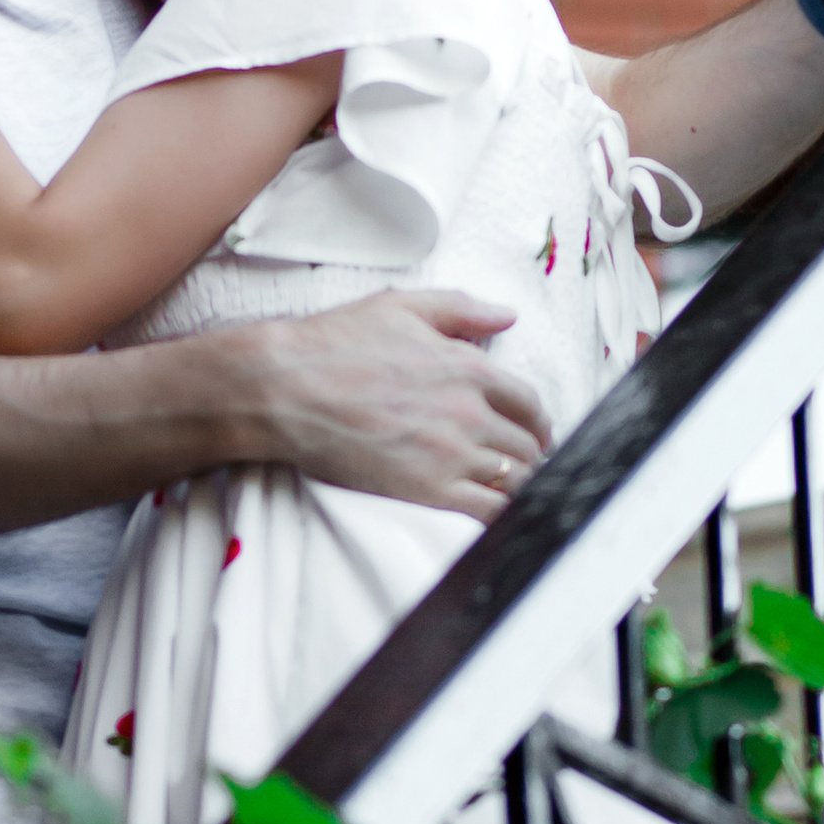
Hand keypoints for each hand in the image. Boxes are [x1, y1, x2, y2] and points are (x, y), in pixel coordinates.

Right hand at [249, 291, 550, 519]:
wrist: (286, 389)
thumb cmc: (334, 344)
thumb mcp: (401, 307)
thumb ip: (461, 310)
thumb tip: (508, 316)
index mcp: (469, 368)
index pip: (529, 402)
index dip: (537, 421)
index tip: (533, 433)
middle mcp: (470, 412)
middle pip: (527, 445)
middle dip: (531, 456)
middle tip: (524, 466)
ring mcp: (452, 454)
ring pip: (515, 480)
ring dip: (519, 486)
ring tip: (512, 492)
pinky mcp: (429, 491)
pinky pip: (489, 511)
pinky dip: (504, 515)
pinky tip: (499, 515)